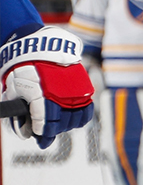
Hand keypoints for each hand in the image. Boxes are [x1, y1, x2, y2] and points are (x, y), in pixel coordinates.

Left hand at [0, 25, 95, 149]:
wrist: (42, 46)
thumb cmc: (24, 68)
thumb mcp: (13, 88)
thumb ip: (18, 110)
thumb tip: (25, 131)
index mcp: (41, 96)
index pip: (44, 124)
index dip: (41, 134)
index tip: (38, 137)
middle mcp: (60, 96)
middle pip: (60, 125)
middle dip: (52, 131)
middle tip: (45, 133)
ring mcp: (75, 93)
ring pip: (74, 121)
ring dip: (66, 126)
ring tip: (58, 125)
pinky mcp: (85, 89)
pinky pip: (86, 112)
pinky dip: (80, 119)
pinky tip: (73, 121)